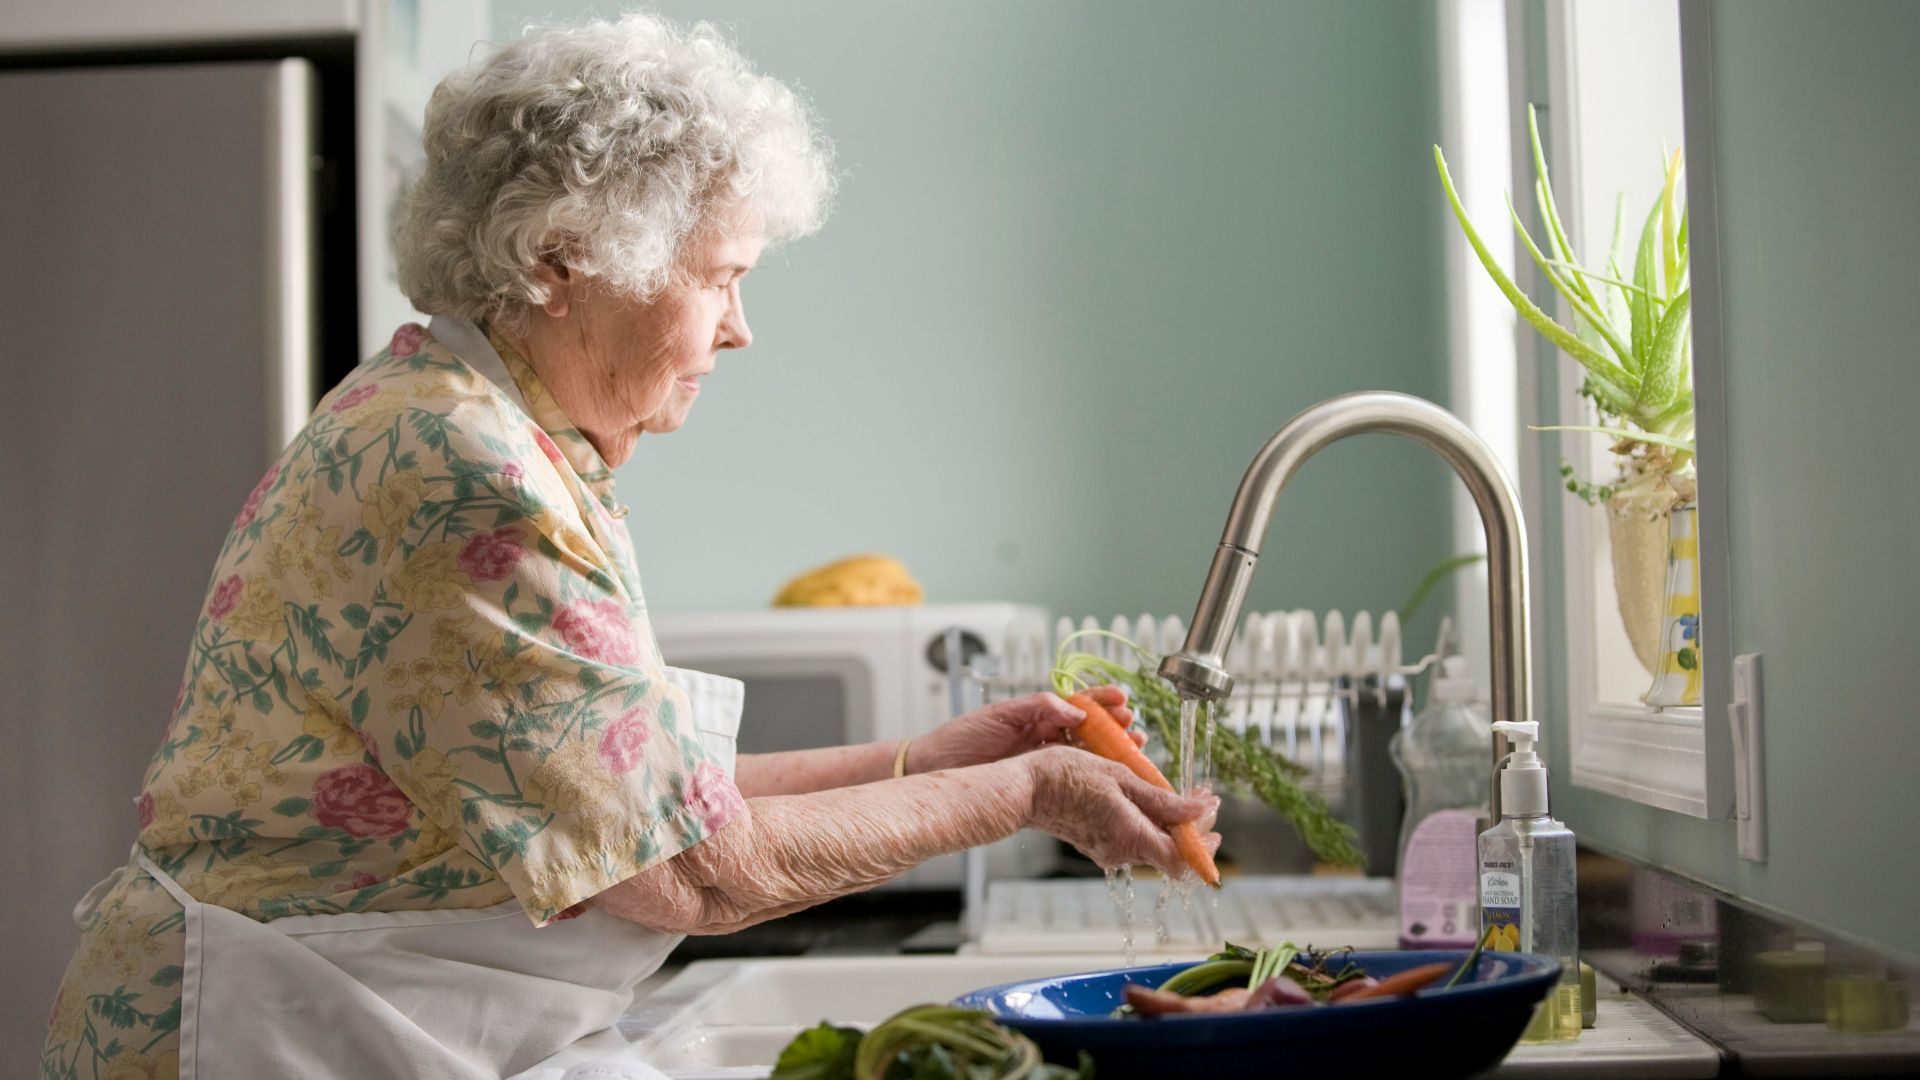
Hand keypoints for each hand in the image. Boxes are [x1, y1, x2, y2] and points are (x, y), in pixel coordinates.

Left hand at [906, 686, 1142, 773]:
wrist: (935, 769)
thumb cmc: (960, 738)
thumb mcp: (1000, 715)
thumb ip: (1038, 708)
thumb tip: (1075, 710)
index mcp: (1036, 715)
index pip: (1078, 704)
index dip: (1102, 702)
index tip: (1122, 700)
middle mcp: (1044, 737)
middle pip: (1090, 730)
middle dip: (1115, 727)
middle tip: (1134, 729)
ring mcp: (1044, 761)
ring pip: (1087, 755)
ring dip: (1112, 751)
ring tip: (1133, 748)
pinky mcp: (1039, 783)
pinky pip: (1072, 778)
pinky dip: (1094, 776)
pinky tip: (1110, 777)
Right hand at [1021, 745, 1220, 877]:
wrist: (1024, 788)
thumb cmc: (1066, 776)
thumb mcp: (1120, 778)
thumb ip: (1162, 801)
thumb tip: (1199, 812)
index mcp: (1131, 837)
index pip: (1182, 860)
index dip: (1204, 844)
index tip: (1212, 814)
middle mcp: (1121, 852)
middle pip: (1170, 851)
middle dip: (1192, 826)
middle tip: (1201, 798)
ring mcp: (1108, 850)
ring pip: (1152, 842)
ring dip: (1170, 821)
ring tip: (1177, 793)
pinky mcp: (1097, 843)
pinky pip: (1133, 836)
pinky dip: (1148, 820)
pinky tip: (1147, 797)